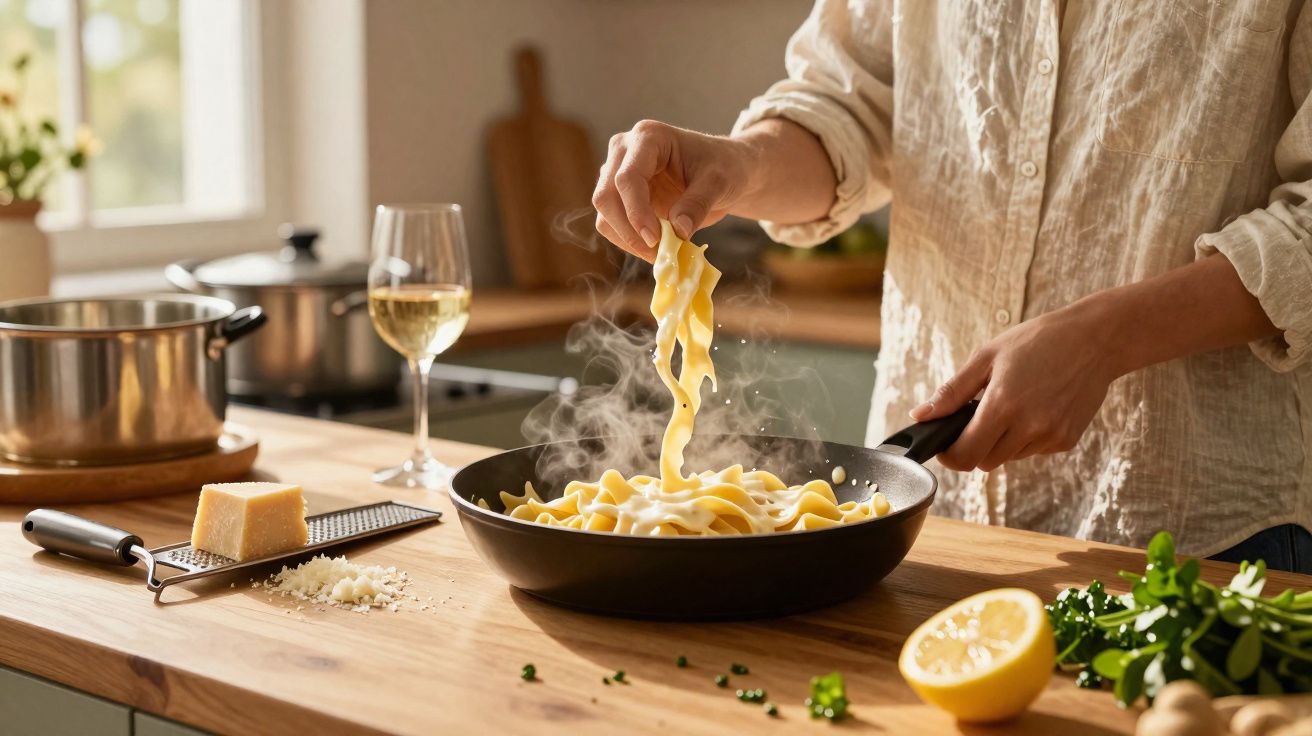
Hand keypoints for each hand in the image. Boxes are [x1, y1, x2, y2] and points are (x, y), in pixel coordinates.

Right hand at [592, 120, 758, 261]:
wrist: (724, 170)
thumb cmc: (724, 167)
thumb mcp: (719, 182)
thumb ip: (698, 204)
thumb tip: (678, 232)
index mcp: (648, 137)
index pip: (627, 177)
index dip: (637, 212)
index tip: (655, 240)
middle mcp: (624, 151)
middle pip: (606, 196)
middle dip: (629, 231)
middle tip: (659, 254)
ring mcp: (617, 173)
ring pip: (604, 214)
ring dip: (627, 240)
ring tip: (662, 253)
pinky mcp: (619, 197)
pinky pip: (611, 225)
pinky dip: (629, 242)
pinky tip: (656, 248)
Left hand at [909, 302, 1122, 471]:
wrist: (1095, 339)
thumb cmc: (1037, 341)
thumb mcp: (987, 357)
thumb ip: (952, 392)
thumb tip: (920, 415)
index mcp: (1002, 405)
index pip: (965, 455)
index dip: (949, 455)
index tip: (945, 444)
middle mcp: (1028, 426)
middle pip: (985, 461)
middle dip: (975, 445)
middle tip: (980, 415)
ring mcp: (1051, 436)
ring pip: (1009, 457)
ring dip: (1001, 441)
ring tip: (1014, 404)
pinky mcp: (1067, 440)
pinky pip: (1034, 450)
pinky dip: (1027, 437)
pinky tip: (1037, 407)